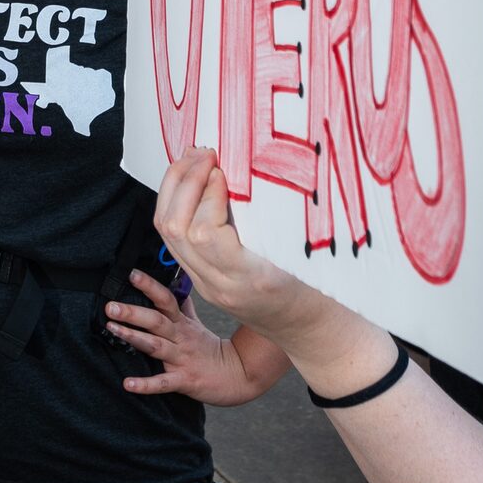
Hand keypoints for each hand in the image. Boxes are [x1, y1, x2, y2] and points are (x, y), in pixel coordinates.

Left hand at [105, 271, 277, 404]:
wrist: (237, 376)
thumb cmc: (212, 350)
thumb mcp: (198, 325)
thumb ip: (184, 308)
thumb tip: (177, 286)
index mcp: (182, 324)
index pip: (166, 299)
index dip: (150, 286)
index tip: (132, 275)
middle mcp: (181, 338)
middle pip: (156, 321)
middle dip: (133, 313)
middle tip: (111, 306)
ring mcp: (182, 359)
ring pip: (156, 346)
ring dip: (134, 337)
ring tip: (113, 330)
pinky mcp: (183, 380)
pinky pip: (162, 383)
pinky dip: (145, 385)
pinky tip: (127, 384)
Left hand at [153, 148, 323, 344]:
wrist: (307, 328)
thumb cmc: (316, 289)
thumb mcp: (305, 254)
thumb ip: (277, 219)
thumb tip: (249, 171)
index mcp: (250, 278)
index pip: (205, 234)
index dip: (207, 195)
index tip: (221, 169)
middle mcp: (220, 284)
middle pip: (176, 230)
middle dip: (184, 182)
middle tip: (204, 154)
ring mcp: (206, 284)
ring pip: (166, 233)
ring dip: (174, 189)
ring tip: (193, 161)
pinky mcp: (200, 278)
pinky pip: (173, 239)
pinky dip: (176, 204)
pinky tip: (191, 183)